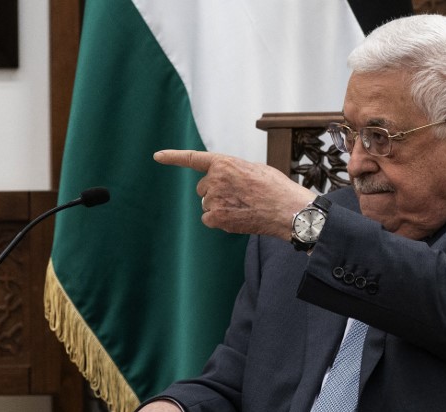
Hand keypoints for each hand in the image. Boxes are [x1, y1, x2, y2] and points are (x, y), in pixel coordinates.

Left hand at [154, 149, 315, 239]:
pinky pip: (209, 220)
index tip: (157, 156)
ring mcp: (214, 199)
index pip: (193, 158)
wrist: (287, 209)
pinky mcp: (216, 217)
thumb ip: (233, 172)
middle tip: (239, 197)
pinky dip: (219, 221)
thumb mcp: (254, 169)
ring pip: (207, 205)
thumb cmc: (276, 189)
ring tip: (243, 207)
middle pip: (203, 189)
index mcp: (224, 163)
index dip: (173, 157)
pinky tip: (237, 218)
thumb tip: (226, 182)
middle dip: (215, 193)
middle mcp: (215, 179)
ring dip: (219, 207)